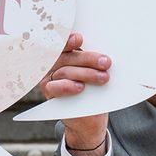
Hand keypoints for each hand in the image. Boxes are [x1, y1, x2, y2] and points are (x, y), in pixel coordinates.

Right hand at [44, 32, 111, 154]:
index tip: (80, 39)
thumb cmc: (94, 89)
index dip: (69, 40)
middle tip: (106, 62)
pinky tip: (80, 87)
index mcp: (65, 53)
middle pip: (67, 56)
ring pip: (65, 71)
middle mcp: (54, 63)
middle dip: (88, 58)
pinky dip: (68, 86)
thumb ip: (95, 61)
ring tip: (103, 78)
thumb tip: (104, 52)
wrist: (91, 116)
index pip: (63, 43)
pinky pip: (55, 87)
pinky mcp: (49, 92)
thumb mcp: (97, 71)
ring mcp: (49, 77)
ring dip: (86, 73)